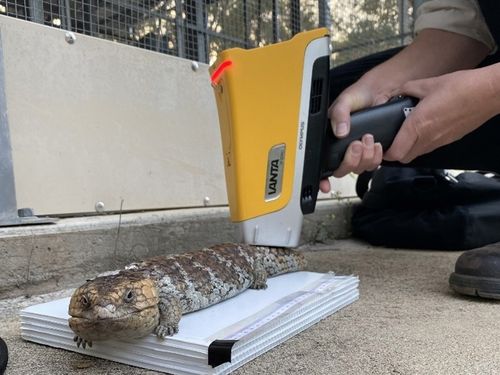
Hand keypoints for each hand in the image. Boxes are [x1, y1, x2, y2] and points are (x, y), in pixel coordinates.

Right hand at [319, 82, 392, 192]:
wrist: (383, 92)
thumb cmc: (361, 94)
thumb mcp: (346, 99)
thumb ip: (338, 113)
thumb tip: (339, 131)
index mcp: (330, 137)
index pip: (322, 163)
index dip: (322, 178)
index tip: (325, 185)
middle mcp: (342, 147)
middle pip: (342, 169)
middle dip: (351, 160)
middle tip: (357, 144)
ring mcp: (358, 151)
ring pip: (359, 168)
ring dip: (365, 157)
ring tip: (369, 139)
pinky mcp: (372, 151)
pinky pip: (373, 164)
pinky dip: (376, 156)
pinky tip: (377, 145)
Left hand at [385, 66, 499, 162]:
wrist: (490, 92)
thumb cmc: (462, 87)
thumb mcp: (428, 83)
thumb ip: (407, 89)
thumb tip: (397, 92)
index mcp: (418, 125)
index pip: (396, 153)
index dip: (386, 153)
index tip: (381, 145)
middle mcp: (429, 137)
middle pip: (405, 158)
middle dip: (395, 153)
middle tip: (391, 140)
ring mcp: (441, 141)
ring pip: (418, 153)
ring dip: (409, 148)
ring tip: (406, 133)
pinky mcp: (451, 139)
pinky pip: (431, 147)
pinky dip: (423, 143)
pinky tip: (425, 128)